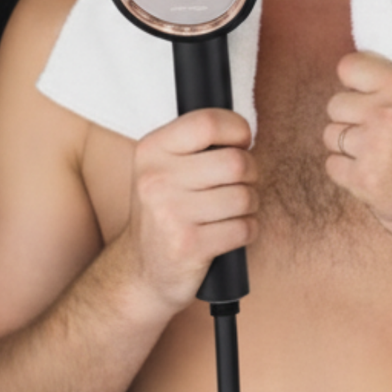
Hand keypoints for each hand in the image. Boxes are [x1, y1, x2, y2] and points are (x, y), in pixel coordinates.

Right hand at [121, 108, 256, 312]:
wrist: (141, 269)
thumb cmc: (165, 211)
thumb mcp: (163, 168)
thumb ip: (195, 143)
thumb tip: (244, 132)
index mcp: (151, 150)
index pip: (208, 122)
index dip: (238, 130)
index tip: (241, 143)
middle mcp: (156, 179)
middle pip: (236, 162)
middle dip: (251, 173)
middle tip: (240, 183)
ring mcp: (170, 213)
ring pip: (245, 197)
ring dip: (250, 205)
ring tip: (232, 210)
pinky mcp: (188, 246)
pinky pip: (244, 228)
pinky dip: (247, 230)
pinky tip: (230, 232)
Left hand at [322, 51, 391, 257]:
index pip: (349, 66)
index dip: (354, 82)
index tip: (364, 95)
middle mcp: (388, 113)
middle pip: (335, 103)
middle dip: (351, 119)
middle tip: (379, 136)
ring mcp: (373, 147)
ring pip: (331, 134)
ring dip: (348, 148)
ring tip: (379, 158)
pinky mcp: (362, 179)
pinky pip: (332, 165)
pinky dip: (348, 174)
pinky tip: (375, 177)